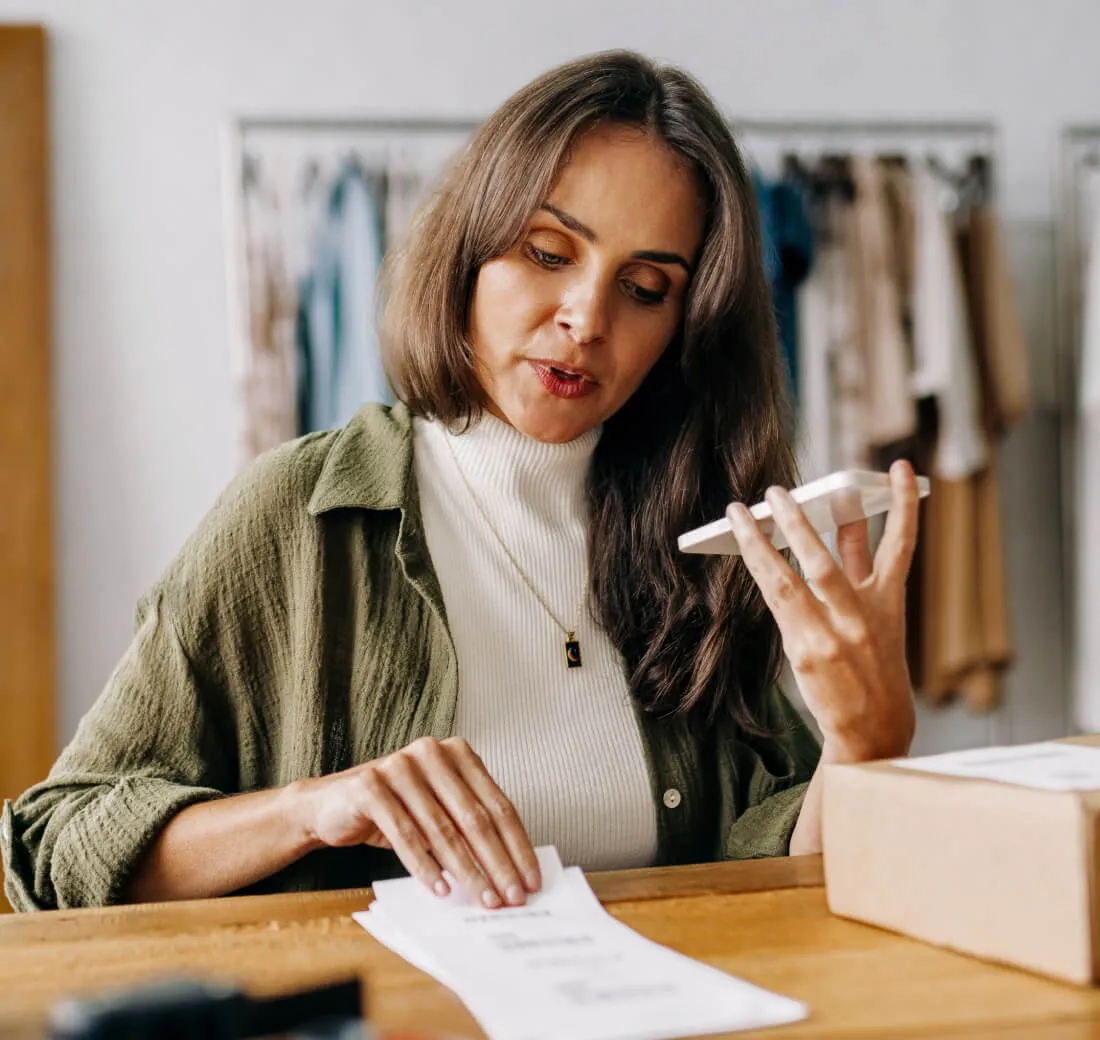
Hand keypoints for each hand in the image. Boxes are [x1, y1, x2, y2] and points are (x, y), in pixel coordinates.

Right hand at [296, 736, 540, 907]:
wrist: (332, 805)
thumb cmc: (396, 810)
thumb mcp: (438, 812)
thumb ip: (470, 827)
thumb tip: (512, 872)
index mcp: (457, 753)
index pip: (497, 804)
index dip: (517, 845)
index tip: (530, 880)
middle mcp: (431, 752)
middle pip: (475, 818)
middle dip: (497, 863)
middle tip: (511, 897)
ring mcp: (399, 766)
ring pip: (442, 829)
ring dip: (466, 871)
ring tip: (482, 899)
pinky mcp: (370, 786)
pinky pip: (404, 835)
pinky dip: (425, 867)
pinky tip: (441, 890)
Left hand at [726, 461, 919, 762]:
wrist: (875, 730)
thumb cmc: (874, 667)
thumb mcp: (880, 616)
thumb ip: (860, 570)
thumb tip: (844, 523)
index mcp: (888, 603)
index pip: (902, 545)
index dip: (904, 505)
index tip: (902, 469)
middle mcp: (861, 616)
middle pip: (828, 560)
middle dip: (802, 522)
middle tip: (778, 491)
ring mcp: (831, 635)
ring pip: (791, 578)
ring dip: (763, 542)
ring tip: (742, 512)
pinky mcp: (806, 651)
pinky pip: (775, 600)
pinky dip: (759, 570)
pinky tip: (744, 548)